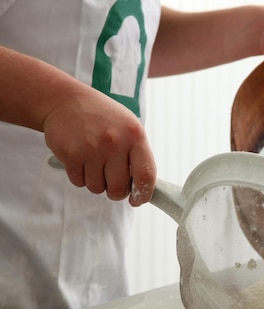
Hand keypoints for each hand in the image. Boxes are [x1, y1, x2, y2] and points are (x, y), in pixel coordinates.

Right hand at [42, 86, 155, 206]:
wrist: (66, 101)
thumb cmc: (103, 118)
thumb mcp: (129, 128)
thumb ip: (137, 155)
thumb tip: (142, 188)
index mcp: (135, 136)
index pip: (146, 175)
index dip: (143, 194)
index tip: (137, 200)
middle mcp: (115, 142)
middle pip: (118, 188)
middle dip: (115, 191)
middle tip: (112, 182)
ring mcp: (91, 149)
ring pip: (97, 188)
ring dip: (96, 182)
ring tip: (95, 163)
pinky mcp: (70, 154)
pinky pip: (79, 182)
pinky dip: (80, 176)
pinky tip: (81, 159)